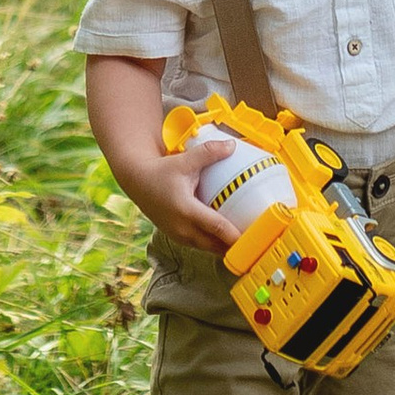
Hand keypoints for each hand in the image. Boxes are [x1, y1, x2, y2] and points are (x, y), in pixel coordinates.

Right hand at [113, 129, 241, 258]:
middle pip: (216, 245)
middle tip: (257, 242)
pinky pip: (201, 245)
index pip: (217, 228)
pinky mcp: (178, 237)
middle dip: (235, 246)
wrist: (137, 182)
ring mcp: (179, 236)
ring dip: (225, 247)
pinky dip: (214, 243)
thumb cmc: (160, 172)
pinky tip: (227, 237)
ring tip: (246, 242)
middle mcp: (182, 228)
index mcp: (186, 211)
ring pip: (208, 248)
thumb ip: (209, 152)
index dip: (236, 235)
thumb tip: (232, 146)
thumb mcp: (185, 161)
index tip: (254, 238)